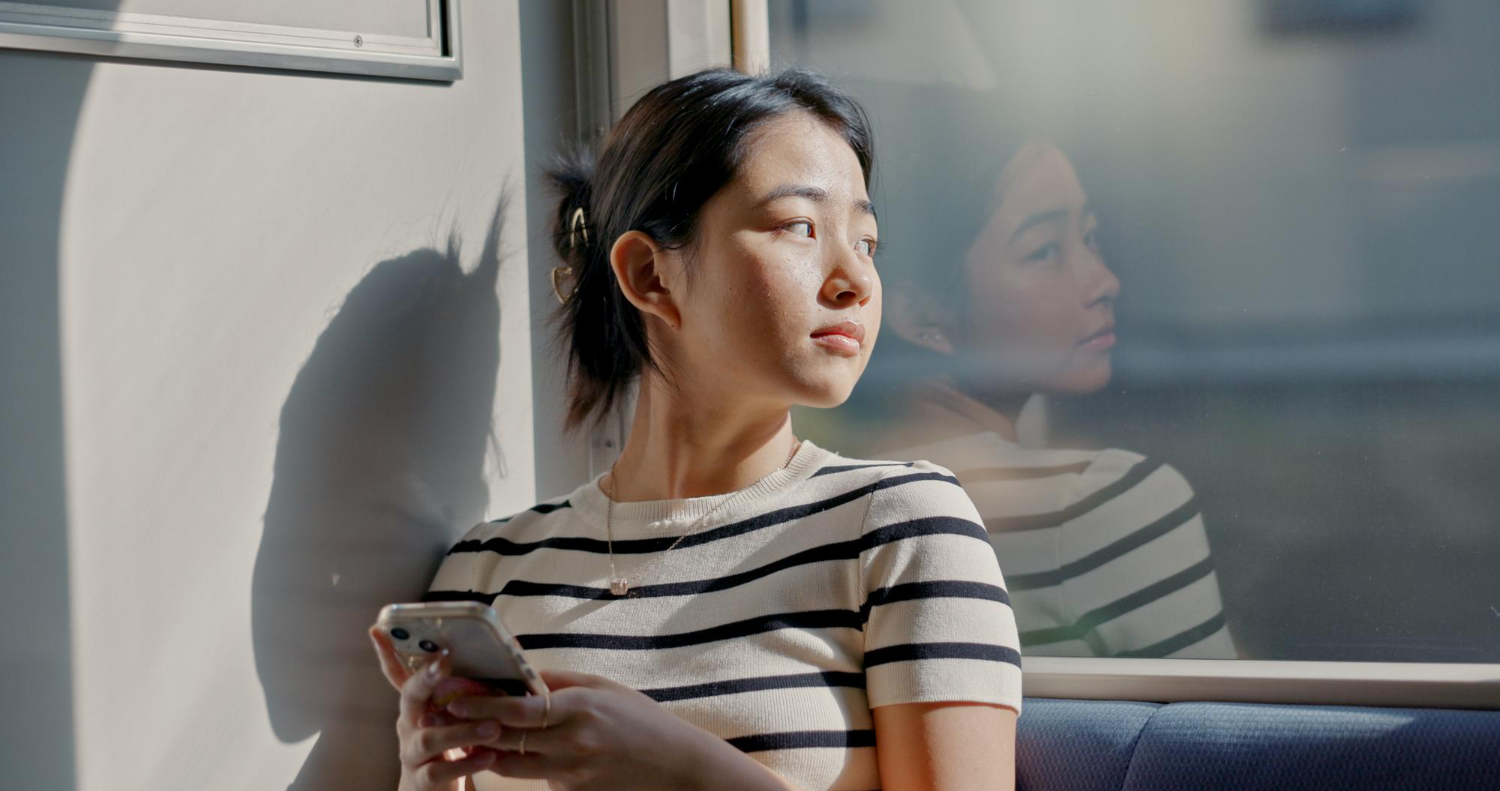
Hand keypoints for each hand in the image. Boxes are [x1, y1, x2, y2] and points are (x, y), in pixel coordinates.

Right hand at [369, 627, 503, 790]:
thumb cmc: (450, 745)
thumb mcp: (453, 715)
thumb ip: (466, 691)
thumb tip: (505, 652)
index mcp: (417, 704)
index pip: (398, 674)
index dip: (386, 653)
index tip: (378, 630)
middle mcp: (408, 724)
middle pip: (410, 697)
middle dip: (426, 678)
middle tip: (445, 664)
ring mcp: (411, 752)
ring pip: (429, 738)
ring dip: (461, 731)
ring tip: (493, 726)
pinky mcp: (421, 780)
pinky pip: (439, 771)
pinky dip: (465, 763)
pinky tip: (488, 757)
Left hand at [443, 669, 717, 790]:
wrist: (673, 765)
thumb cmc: (639, 718)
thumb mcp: (602, 687)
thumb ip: (557, 681)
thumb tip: (517, 671)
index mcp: (581, 709)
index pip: (521, 709)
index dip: (483, 704)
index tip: (454, 696)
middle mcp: (572, 744)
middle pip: (505, 739)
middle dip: (469, 726)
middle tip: (439, 714)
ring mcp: (570, 772)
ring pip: (509, 765)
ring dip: (481, 750)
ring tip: (458, 733)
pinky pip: (532, 776)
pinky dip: (515, 763)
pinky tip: (500, 750)